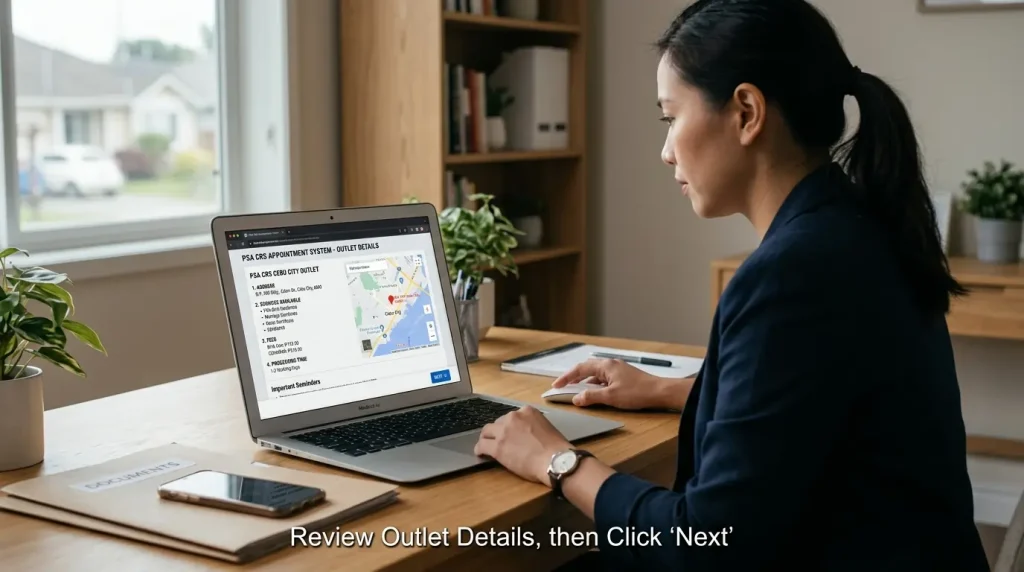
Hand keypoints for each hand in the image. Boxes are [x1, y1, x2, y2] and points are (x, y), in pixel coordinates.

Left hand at [474, 406, 572, 484]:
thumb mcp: (546, 427)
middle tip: (499, 440)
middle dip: (498, 431)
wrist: (555, 460)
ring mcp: (504, 432)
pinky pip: (482, 446)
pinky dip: (480, 449)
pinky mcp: (497, 447)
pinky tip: (480, 453)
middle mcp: (513, 417)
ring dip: (487, 438)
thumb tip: (528, 434)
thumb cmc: (556, 448)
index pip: (512, 416)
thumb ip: (533, 426)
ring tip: (486, 445)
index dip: (509, 426)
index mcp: (527, 411)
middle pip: (498, 422)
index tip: (510, 433)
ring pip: (487, 432)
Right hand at [552, 358, 690, 409]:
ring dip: (584, 383)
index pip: (580, 369)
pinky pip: (603, 379)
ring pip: (595, 375)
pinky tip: (594, 394)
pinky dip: (594, 386)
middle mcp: (610, 364)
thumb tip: (576, 399)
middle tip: (561, 387)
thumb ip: (591, 397)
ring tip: (575, 392)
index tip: (556, 385)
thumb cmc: (637, 392)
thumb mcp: (611, 397)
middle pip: (586, 369)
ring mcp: (617, 370)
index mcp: (605, 366)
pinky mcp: (623, 377)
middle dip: (573, 378)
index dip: (566, 377)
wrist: (660, 392)